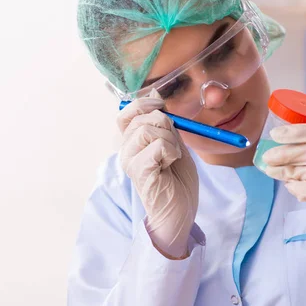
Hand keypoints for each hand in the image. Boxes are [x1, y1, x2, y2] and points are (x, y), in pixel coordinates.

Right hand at [117, 90, 198, 258]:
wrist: (180, 211)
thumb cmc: (177, 180)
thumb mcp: (173, 142)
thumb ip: (164, 122)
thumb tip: (155, 95)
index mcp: (131, 142)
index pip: (126, 111)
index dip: (144, 104)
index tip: (162, 109)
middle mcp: (125, 150)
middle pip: (141, 117)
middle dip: (165, 124)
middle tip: (173, 145)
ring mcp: (130, 161)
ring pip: (148, 129)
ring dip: (170, 140)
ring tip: (172, 158)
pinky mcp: (139, 172)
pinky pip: (157, 145)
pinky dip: (171, 151)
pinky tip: (170, 165)